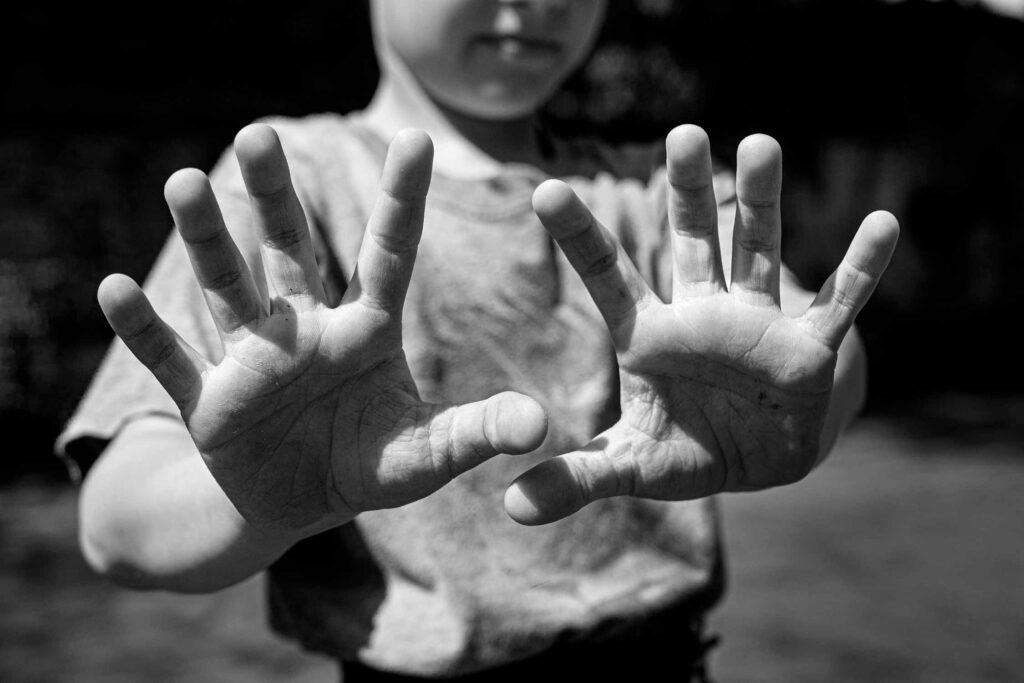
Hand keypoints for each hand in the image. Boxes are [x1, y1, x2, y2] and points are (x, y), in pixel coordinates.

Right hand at [98, 125, 546, 537]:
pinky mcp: (208, 400)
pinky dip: (144, 330)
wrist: (295, 503)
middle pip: (291, 251)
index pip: (387, 255)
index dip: (403, 201)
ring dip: (207, 239)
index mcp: (366, 331)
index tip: (419, 138)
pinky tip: (111, 288)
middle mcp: (305, 328)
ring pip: (226, 287)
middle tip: (263, 133)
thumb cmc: (366, 466)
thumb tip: (540, 426)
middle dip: (276, 197)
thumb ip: (475, 434)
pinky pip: (172, 360)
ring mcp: (252, 359)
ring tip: (186, 182)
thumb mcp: (425, 456)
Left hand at [505, 126, 897, 524]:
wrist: (755, 460)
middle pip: (690, 242)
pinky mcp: (808, 348)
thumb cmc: (687, 451)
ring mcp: (757, 324)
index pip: (607, 277)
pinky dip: (859, 269)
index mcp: (649, 336)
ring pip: (757, 251)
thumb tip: (511, 509)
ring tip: (761, 143)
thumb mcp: (631, 465)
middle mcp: (701, 314)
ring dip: (761, 203)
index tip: (546, 189)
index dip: (578, 236)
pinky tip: (884, 224)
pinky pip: (838, 303)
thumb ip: (578, 478)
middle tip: (680, 133)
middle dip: (686, 192)